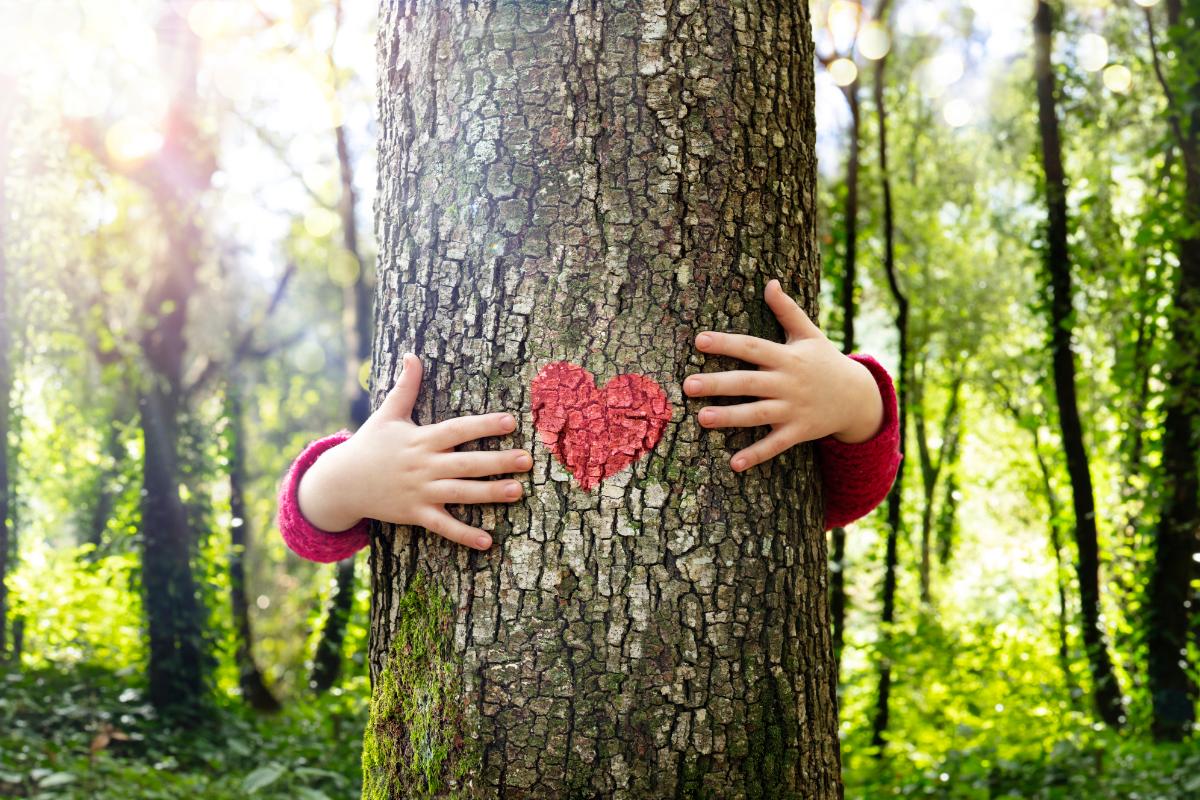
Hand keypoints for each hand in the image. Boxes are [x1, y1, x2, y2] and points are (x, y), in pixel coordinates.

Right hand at [297, 353, 531, 549]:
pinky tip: (488, 542)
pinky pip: (443, 526)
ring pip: (461, 494)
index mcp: (421, 439)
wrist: (340, 483)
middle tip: (527, 459)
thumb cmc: (368, 445)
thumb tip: (412, 355)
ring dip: (490, 493)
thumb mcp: (387, 414)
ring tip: (518, 491)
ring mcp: (420, 492)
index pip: (457, 430)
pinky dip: (464, 535)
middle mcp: (424, 466)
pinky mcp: (415, 514)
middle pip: (467, 463)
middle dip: (498, 461)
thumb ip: (405, 387)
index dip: (483, 425)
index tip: (510, 421)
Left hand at [684, 279, 884, 471]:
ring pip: (758, 414)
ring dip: (730, 418)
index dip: (727, 343)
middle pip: (748, 382)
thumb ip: (787, 310)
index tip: (699, 340)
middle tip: (687, 385)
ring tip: (701, 419)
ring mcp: (794, 409)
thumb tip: (770, 282)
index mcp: (787, 357)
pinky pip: (775, 444)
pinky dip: (756, 455)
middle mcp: (789, 382)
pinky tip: (733, 464)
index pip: (752, 347)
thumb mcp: (809, 334)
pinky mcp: (799, 431)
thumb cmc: (825, 361)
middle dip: (718, 384)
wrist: (858, 396)